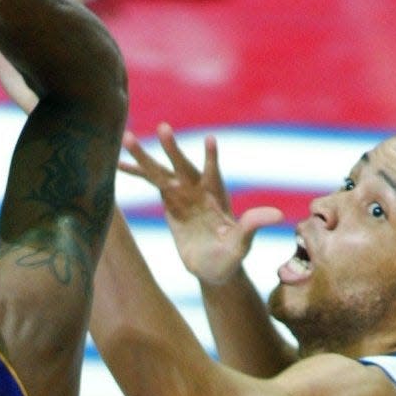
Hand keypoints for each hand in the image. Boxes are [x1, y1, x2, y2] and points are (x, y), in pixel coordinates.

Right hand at [120, 124, 282, 285]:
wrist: (215, 266)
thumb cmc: (231, 257)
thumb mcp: (243, 244)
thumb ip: (253, 226)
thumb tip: (278, 215)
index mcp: (217, 197)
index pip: (213, 174)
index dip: (211, 159)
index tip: (210, 141)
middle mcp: (198, 190)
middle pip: (182, 166)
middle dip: (173, 149)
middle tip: (163, 128)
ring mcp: (181, 193)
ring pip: (161, 171)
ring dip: (145, 155)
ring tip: (125, 136)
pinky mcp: (168, 200)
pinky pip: (150, 182)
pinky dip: (135, 172)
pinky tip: (117, 162)